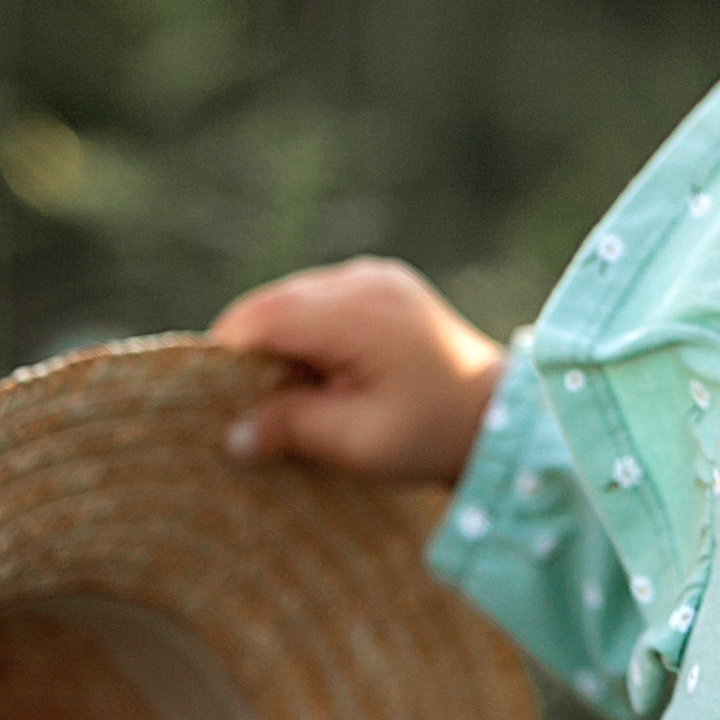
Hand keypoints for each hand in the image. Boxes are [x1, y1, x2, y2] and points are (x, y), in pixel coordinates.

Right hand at [209, 259, 506, 483]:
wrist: (501, 415)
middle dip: (253, 354)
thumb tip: (232, 436)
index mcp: (358, 312)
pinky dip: (309, 335)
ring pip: (292, 301)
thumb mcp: (359, 443)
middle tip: (253, 408)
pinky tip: (324, 375)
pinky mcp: (382, 285)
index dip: (228, 357)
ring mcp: (375, 276)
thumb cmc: (434, 433)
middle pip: (272, 304)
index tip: (217, 402)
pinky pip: (321, 303)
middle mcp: (363, 280)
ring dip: (282, 344)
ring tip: (296, 395)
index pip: (260, 317)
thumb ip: (292, 429)